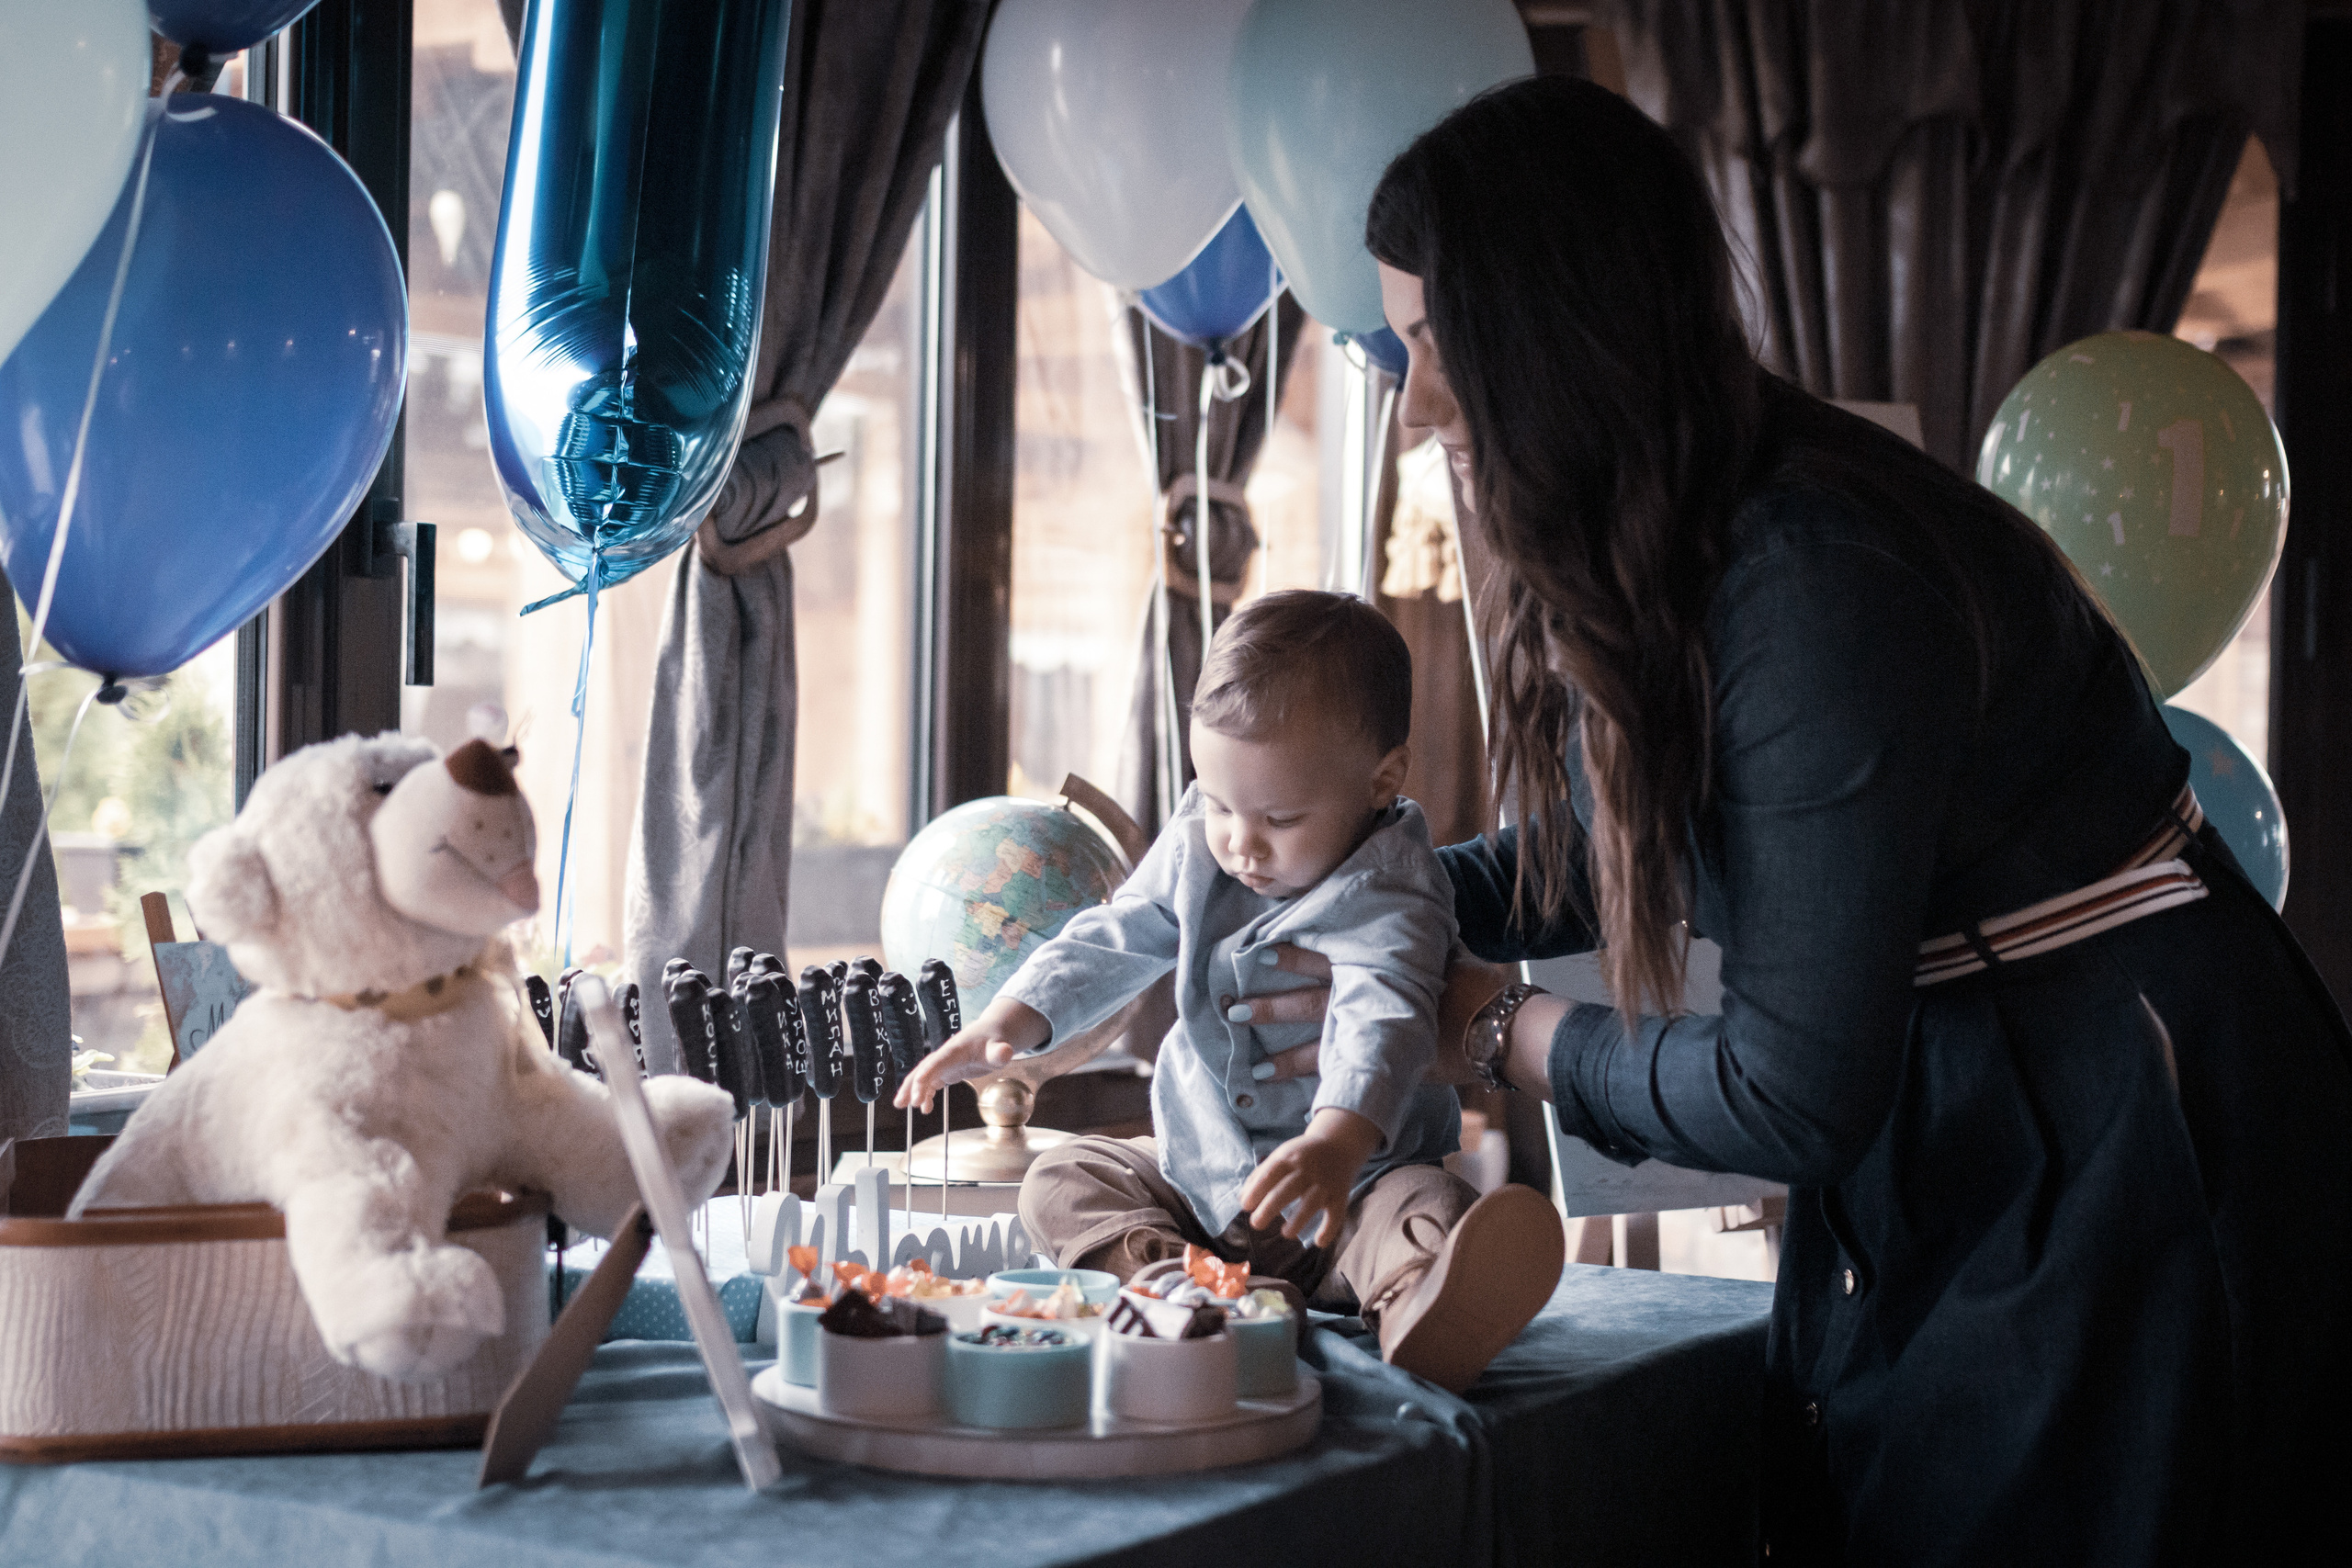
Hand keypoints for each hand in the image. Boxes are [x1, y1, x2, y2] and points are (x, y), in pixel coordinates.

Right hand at [892, 997, 1047, 1112]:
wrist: (991, 1034)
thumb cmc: (994, 1041)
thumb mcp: (999, 1047)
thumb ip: (1000, 1052)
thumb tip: (1005, 1053)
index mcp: (954, 1050)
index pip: (935, 1064)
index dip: (924, 1078)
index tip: (917, 1094)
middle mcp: (944, 1056)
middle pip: (923, 1070)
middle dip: (911, 1086)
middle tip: (901, 1103)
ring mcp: (944, 1063)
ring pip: (922, 1076)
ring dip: (911, 1090)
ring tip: (901, 1106)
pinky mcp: (947, 1070)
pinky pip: (931, 1082)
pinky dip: (925, 1094)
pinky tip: (926, 1108)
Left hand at [1238, 944, 1515, 1088]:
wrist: (1497, 1025)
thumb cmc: (1471, 981)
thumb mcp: (1439, 946)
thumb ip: (1411, 935)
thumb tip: (1406, 903)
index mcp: (1374, 969)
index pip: (1322, 959)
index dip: (1288, 957)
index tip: (1255, 954)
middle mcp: (1367, 1002)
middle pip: (1308, 1005)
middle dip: (1270, 1009)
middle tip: (1234, 1012)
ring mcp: (1375, 1038)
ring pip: (1319, 1049)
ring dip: (1285, 1060)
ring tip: (1254, 1070)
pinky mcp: (1387, 1067)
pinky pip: (1346, 1081)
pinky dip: (1323, 1093)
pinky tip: (1301, 1106)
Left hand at [1238, 1107, 1381, 1245]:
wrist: (1339, 1143)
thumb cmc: (1302, 1155)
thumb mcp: (1281, 1156)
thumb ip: (1261, 1175)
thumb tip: (1242, 1200)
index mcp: (1289, 1159)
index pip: (1269, 1175)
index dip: (1256, 1191)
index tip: (1245, 1206)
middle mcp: (1307, 1170)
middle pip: (1287, 1190)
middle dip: (1269, 1208)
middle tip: (1256, 1224)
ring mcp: (1325, 1183)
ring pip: (1311, 1203)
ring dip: (1298, 1221)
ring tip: (1285, 1233)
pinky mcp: (1340, 1195)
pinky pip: (1336, 1214)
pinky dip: (1329, 1229)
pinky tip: (1318, 1242)